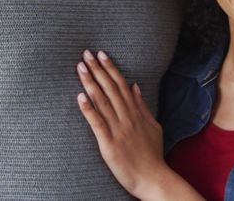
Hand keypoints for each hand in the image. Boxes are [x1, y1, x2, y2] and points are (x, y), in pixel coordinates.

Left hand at [77, 50, 200, 200]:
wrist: (153, 178)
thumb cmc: (153, 154)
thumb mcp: (153, 126)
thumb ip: (143, 105)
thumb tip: (135, 85)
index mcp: (136, 112)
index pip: (121, 84)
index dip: (110, 68)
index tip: (101, 54)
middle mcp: (127, 117)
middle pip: (110, 88)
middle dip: (97, 69)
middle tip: (86, 54)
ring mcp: (118, 130)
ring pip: (102, 101)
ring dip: (90, 83)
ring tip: (80, 68)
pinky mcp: (109, 143)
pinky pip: (97, 123)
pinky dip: (88, 109)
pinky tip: (79, 97)